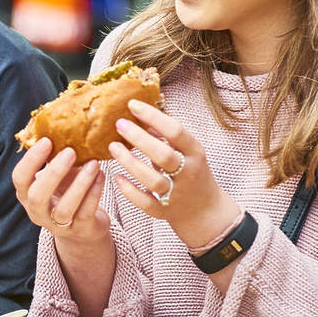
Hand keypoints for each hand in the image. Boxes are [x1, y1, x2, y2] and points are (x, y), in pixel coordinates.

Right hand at [12, 136, 109, 244]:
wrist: (83, 228)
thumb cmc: (66, 192)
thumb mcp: (55, 175)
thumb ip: (53, 156)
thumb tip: (61, 121)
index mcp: (27, 194)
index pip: (19, 178)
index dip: (31, 160)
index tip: (47, 140)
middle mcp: (38, 212)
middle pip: (38, 196)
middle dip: (54, 172)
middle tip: (71, 151)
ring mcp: (59, 225)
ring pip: (65, 208)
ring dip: (80, 184)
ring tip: (94, 163)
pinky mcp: (81, 230)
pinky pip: (86, 212)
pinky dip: (94, 193)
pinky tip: (101, 176)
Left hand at [110, 99, 240, 247]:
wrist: (205, 210)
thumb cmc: (191, 171)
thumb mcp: (186, 150)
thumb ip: (164, 134)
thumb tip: (139, 113)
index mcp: (195, 152)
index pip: (176, 131)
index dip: (153, 116)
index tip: (132, 105)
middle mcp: (188, 173)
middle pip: (163, 155)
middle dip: (139, 138)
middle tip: (119, 124)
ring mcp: (176, 194)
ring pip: (152, 179)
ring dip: (130, 162)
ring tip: (113, 147)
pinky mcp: (164, 211)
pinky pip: (145, 202)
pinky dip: (129, 190)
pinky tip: (116, 176)